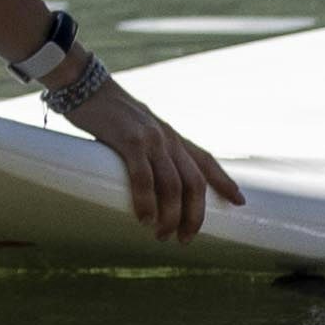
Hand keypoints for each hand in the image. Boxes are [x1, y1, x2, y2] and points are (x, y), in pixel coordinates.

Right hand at [53, 58, 238, 241]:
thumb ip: (148, 152)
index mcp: (171, 137)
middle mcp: (167, 138)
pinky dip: (146, 201)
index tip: (240, 201)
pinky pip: (144, 176)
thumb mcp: (138, 132)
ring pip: (173, 184)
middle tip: (185, 238)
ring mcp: (150, 139)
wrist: (85, 85)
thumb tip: (149, 183)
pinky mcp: (129, 140)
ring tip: (163, 235)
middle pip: (194, 182)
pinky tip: (145, 218)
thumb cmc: (107, 115)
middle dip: (194, 214)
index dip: (224, 181)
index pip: (206, 161)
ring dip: (171, 215)